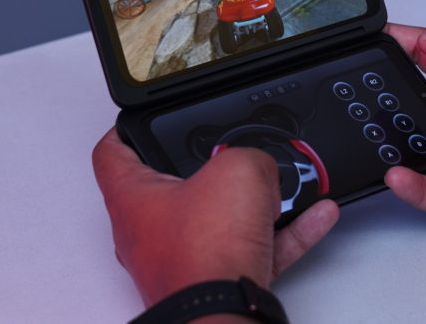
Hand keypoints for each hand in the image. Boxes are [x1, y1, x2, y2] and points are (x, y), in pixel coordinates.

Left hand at [92, 128, 339, 306]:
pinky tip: (312, 216)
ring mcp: (182, 261)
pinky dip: (282, 232)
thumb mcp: (237, 169)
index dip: (125, 130)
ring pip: (219, 220)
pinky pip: (253, 248)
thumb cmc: (204, 254)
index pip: (112, 153)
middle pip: (174, 187)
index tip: (141, 121)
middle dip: (209, 169)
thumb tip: (265, 169)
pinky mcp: (214, 284)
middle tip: (229, 152)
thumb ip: (250, 155)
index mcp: (133, 199)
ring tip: (284, 184)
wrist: (223, 316)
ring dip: (254, 202)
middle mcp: (150, 233)